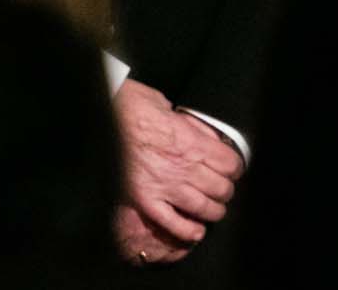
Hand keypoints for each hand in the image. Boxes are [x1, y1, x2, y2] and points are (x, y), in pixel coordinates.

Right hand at [114, 78, 241, 258]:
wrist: (102, 115)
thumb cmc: (131, 107)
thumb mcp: (169, 106)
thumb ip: (191, 125)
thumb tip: (208, 136)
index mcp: (191, 142)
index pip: (230, 163)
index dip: (235, 167)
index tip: (233, 168)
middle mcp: (182, 167)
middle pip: (221, 188)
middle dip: (226, 190)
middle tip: (223, 189)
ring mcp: (164, 186)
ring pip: (203, 208)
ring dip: (213, 211)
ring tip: (214, 210)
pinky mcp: (146, 200)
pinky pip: (173, 223)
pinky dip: (188, 231)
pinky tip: (195, 231)